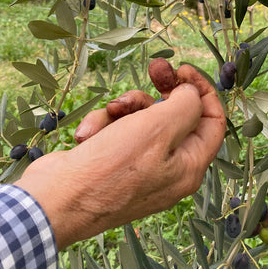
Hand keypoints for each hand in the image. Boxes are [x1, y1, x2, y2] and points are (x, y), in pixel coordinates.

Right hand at [16, 61, 225, 249]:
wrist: (54, 201)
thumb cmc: (111, 167)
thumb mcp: (158, 128)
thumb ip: (185, 106)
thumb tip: (191, 94)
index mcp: (190, 166)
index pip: (213, 122)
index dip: (202, 91)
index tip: (182, 69)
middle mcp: (169, 169)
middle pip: (178, 116)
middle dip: (162, 90)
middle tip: (154, 67)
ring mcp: (140, 168)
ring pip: (144, 118)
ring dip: (125, 108)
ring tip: (110, 112)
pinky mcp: (113, 164)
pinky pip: (118, 131)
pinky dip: (104, 125)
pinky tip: (88, 134)